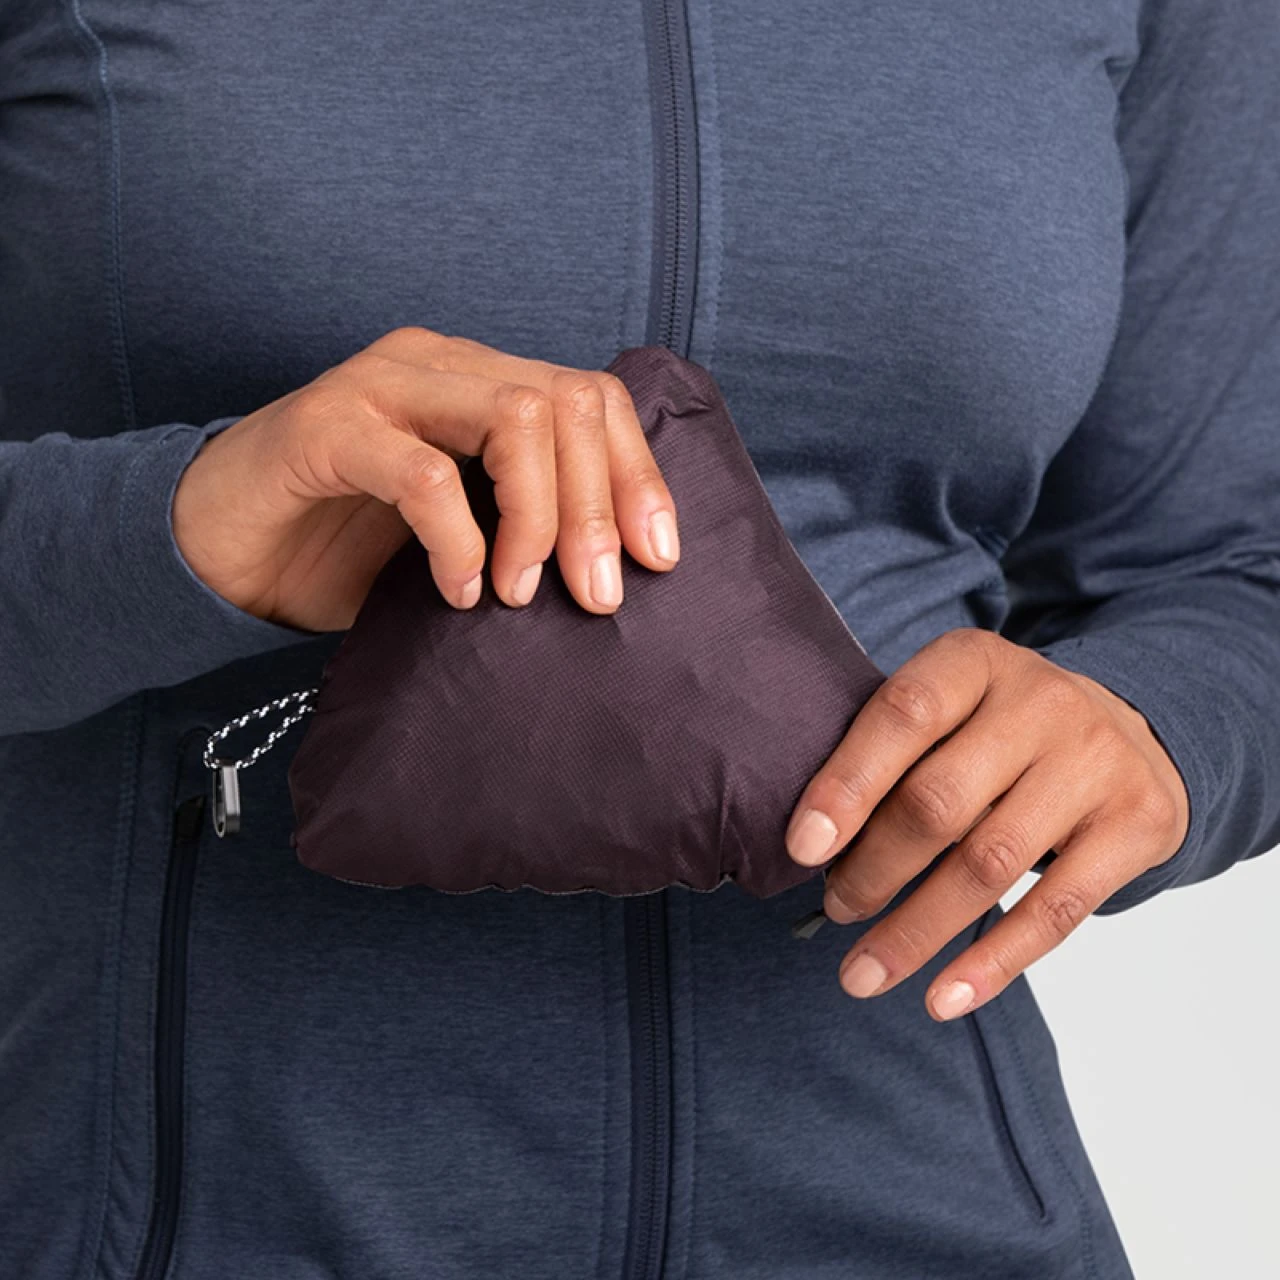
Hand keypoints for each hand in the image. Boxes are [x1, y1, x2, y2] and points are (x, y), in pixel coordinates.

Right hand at [172, 327, 679, 629]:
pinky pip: (423, 474)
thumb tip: (622, 574)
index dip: (638, 475)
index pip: (592, 398)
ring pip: (512, 417)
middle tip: (597, 596)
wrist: (225, 547)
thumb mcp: (463, 531)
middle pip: (566, 403)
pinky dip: (457, 540)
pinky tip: (459, 592)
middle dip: (599, 507)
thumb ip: (525, 524)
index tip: (659, 558)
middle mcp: (441, 367)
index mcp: (481, 381)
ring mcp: (382, 388)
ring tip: (519, 594)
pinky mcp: (327, 428)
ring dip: (537, 517)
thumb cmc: (349, 544)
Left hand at [784, 629, 1188, 1019]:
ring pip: (989, 864)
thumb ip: (892, 753)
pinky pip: (1056, 910)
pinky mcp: (1139, 824)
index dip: (847, 784)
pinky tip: (942, 998)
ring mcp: (1096, 762)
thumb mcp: (952, 707)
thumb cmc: (1003, 729)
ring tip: (862, 973)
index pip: (903, 715)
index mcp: (975, 662)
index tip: (802, 848)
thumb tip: (809, 846)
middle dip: (873, 868)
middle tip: (836, 908)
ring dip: (915, 931)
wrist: (1134, 731)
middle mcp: (1042, 702)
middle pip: (939, 800)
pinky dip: (991, 963)